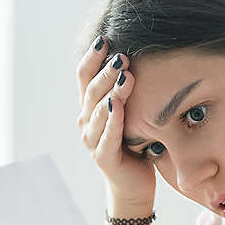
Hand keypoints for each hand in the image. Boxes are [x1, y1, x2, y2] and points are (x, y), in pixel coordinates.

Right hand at [75, 37, 155, 205]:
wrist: (133, 185)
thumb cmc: (134, 145)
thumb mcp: (131, 113)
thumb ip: (127, 91)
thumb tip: (140, 57)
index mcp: (90, 107)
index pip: (84, 76)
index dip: (92, 57)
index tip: (105, 38)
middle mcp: (86, 121)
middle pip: (91, 90)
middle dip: (106, 71)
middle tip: (122, 55)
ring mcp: (92, 139)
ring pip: (98, 110)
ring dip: (112, 91)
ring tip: (126, 75)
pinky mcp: (103, 157)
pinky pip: (107, 136)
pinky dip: (113, 120)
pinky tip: (118, 107)